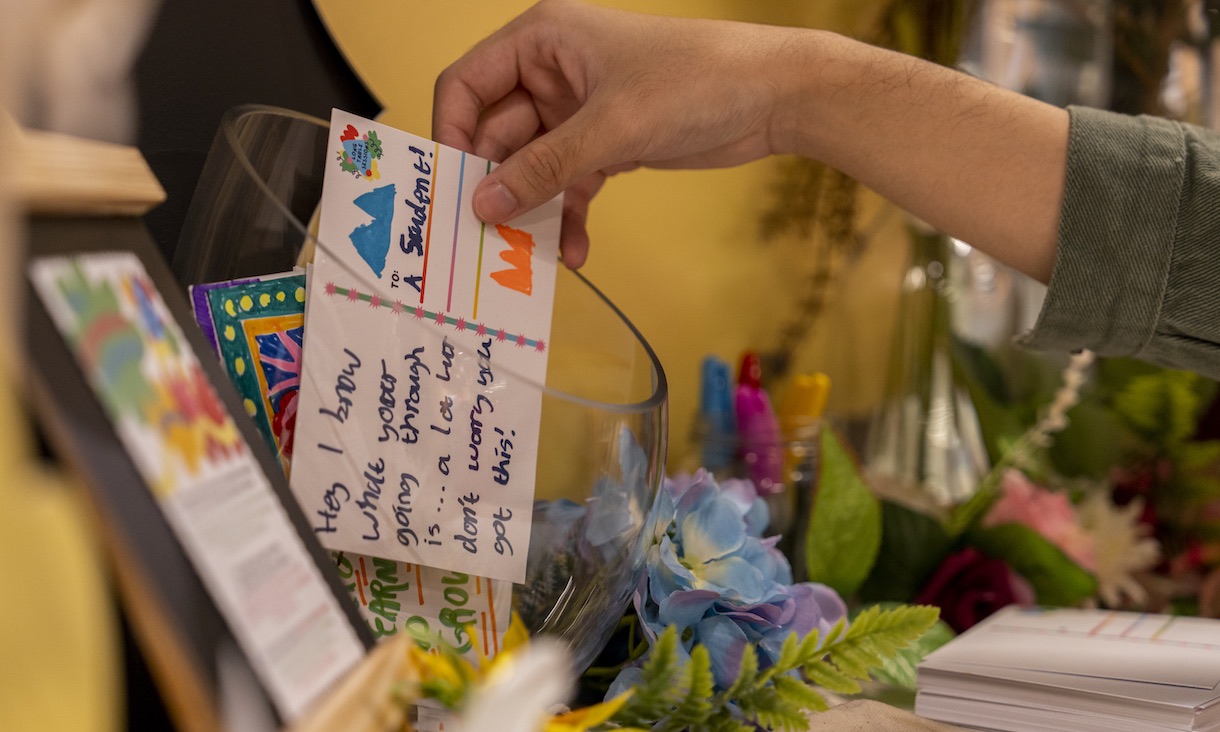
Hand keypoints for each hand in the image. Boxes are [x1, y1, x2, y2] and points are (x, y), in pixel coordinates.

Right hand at [433, 0, 802, 266]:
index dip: (452, 135)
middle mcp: (552, 71)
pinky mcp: (607, 143)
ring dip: (533, 210)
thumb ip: (544, 166)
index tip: (450, 189)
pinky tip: (575, 251)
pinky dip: (568, 216)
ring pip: (533, 166)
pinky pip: (569, 184)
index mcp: (542, 40)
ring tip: (528, 255)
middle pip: (496, 133)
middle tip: (486, 237)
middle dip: (495, 185)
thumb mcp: (612, 126)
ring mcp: (579, 110)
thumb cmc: (696, 81)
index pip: (467, 85)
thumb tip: (485, 203)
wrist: (775, 96)